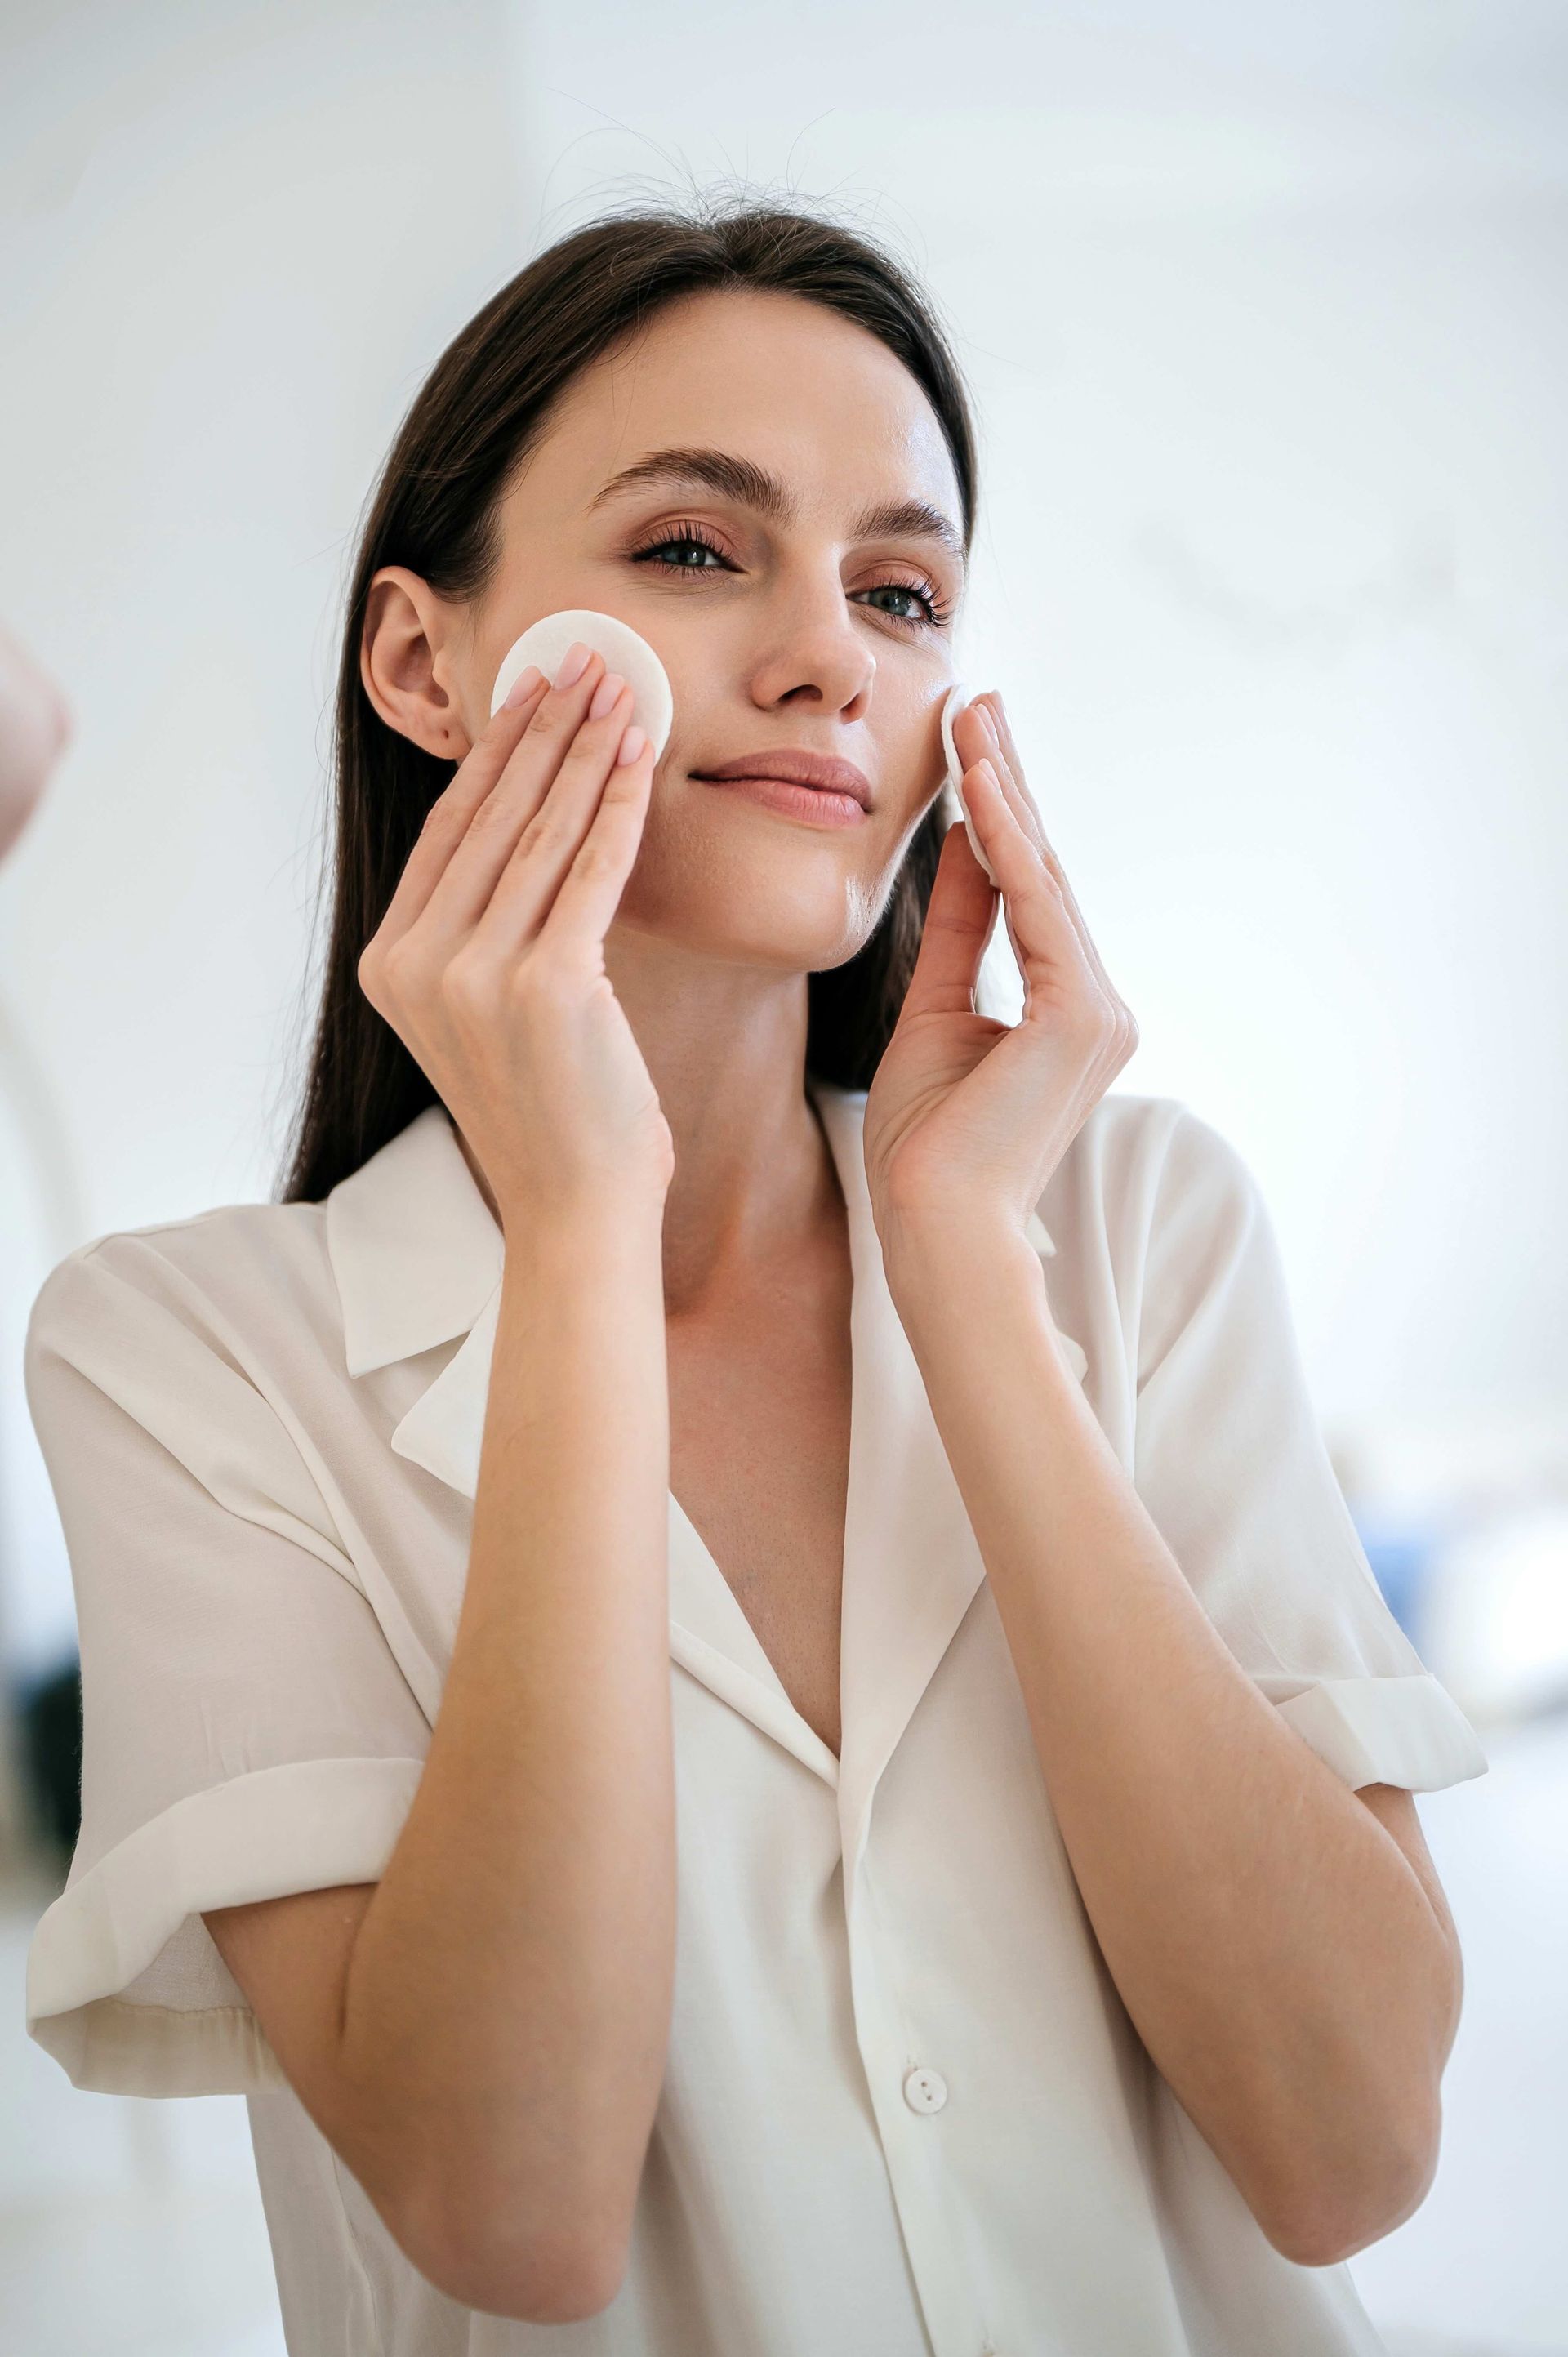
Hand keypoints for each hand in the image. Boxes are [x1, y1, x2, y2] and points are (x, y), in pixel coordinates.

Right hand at [356, 645, 671, 1227]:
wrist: (576, 1208)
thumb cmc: (552, 1113)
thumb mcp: (488, 1012)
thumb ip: (482, 929)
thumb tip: (525, 820)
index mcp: (390, 964)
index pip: (450, 832)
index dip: (495, 751)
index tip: (533, 689)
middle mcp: (418, 964)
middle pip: (492, 816)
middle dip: (545, 727)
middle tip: (585, 657)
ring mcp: (474, 975)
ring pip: (542, 831)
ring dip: (586, 748)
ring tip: (619, 687)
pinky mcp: (544, 987)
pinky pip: (590, 870)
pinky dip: (619, 804)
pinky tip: (641, 756)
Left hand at [863, 692, 1136, 1240]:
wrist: (935, 1226)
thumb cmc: (928, 1147)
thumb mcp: (935, 1014)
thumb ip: (958, 933)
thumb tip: (959, 851)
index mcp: (1072, 1012)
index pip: (1032, 893)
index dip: (1000, 816)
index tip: (971, 745)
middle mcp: (1101, 1006)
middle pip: (1045, 872)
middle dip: (1007, 783)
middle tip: (978, 701)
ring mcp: (1100, 1012)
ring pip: (1043, 878)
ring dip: (1002, 791)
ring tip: (971, 716)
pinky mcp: (1082, 1017)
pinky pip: (1035, 907)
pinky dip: (1004, 842)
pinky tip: (974, 784)